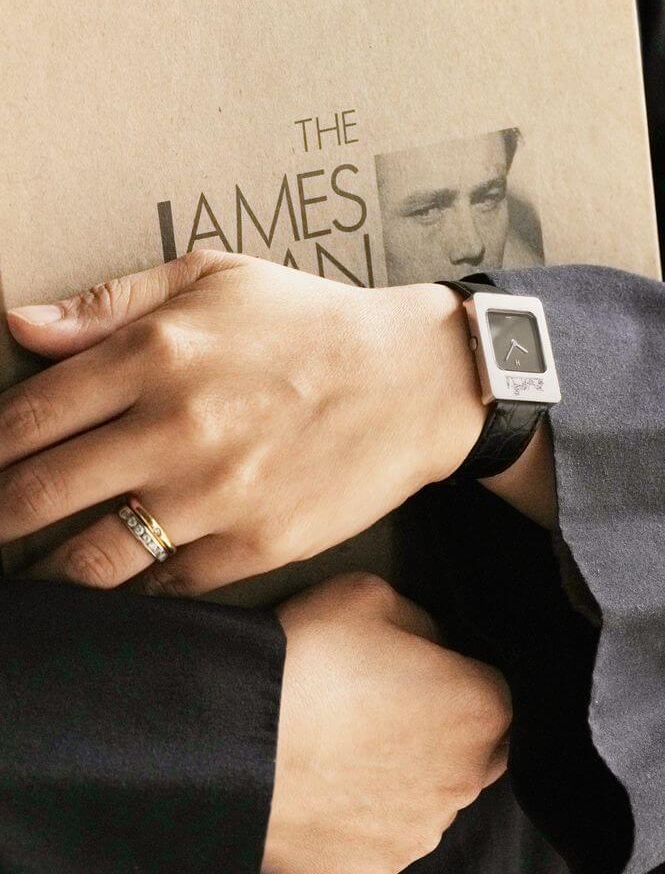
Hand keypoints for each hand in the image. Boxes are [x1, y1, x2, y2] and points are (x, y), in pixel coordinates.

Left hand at [0, 250, 485, 593]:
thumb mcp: (214, 278)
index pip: (25, 417)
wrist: (416, 380)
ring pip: (89, 560)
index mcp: (154, 352)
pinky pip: (164, 588)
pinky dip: (130, 595)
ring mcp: (214, 494)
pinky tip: (115, 590)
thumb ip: (110, 302)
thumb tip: (17, 324)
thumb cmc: (310, 322)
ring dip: (45, 575)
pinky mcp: (255, 545)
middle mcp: (174, 426)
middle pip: (37, 495)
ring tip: (31, 577)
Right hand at [264, 571, 510, 873]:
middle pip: (475, 753)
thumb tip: (434, 648)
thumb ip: (425, 624)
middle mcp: (467, 782)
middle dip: (444, 733)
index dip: (458, 676)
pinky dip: (360, 822)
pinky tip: (322, 792)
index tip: (417, 671)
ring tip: (341, 752)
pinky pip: (380, 842)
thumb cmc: (306, 655)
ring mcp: (419, 836)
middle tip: (380, 711)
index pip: (497, 691)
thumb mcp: (373, 594)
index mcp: (483, 709)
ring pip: (429, 802)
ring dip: (404, 780)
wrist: (228, 741)